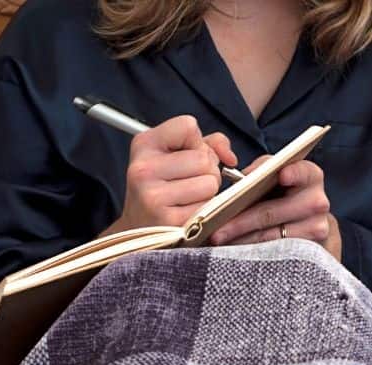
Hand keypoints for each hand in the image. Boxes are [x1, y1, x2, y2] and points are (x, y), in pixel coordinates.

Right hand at [104, 116, 236, 234]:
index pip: (188, 126)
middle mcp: (143, 169)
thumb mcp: (177, 156)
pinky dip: (205, 211)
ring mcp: (153, 196)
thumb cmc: (164, 189)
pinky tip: (188, 214)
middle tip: (190, 184)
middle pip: (204, 159)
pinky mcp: (168, 221)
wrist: (141, 231)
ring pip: (210, 183)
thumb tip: (230, 158)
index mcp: (143, 144)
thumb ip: (210, 144)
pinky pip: (207, 207)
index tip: (187, 157)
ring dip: (208, 193)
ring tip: (190, 199)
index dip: (198, 143)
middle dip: (207, 172)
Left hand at [208, 159, 342, 261]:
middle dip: (240, 221)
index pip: (303, 172)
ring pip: (270, 236)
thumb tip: (244, 178)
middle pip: (273, 212)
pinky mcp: (309, 251)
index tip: (281, 175)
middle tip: (215, 228)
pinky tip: (234, 250)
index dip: (293, 173)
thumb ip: (262, 169)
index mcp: (311, 176)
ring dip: (241, 238)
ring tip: (218, 240)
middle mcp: (318, 202)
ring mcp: (316, 229)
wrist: (309, 222)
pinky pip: (274, 252)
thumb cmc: (284, 193)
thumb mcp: (277, 175)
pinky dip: (252, 251)